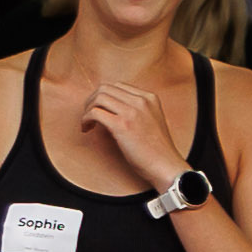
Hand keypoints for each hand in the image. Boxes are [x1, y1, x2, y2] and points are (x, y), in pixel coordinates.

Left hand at [75, 77, 185, 195]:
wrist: (165, 165)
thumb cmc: (157, 149)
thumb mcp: (151, 120)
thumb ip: (136, 111)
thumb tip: (110, 109)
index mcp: (150, 98)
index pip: (117, 86)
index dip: (103, 96)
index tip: (98, 109)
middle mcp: (141, 100)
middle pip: (105, 88)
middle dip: (92, 101)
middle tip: (88, 115)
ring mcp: (132, 112)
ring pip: (98, 98)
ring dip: (87, 109)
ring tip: (87, 123)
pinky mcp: (122, 125)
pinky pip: (95, 113)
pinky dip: (86, 119)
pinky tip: (87, 129)